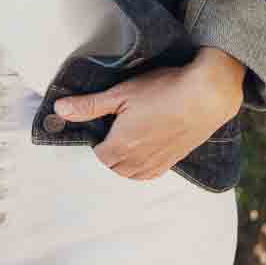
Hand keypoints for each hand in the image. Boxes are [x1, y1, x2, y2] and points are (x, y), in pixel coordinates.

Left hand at [52, 51, 245, 180]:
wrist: (206, 95)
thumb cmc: (163, 90)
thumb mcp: (120, 93)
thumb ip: (89, 105)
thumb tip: (59, 110)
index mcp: (122, 146)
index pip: (99, 155)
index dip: (97, 139)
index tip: (103, 122)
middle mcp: (139, 161)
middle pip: (114, 167)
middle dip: (109, 152)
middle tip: (114, 128)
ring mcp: (159, 162)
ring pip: (133, 174)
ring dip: (126, 162)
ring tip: (129, 139)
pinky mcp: (176, 160)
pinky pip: (152, 174)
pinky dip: (144, 167)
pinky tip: (148, 149)